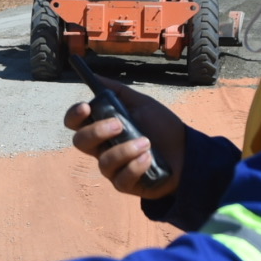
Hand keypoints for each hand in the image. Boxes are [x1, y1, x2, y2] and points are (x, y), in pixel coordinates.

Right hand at [64, 81, 185, 198]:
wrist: (186, 151)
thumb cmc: (161, 127)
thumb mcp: (142, 104)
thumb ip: (119, 92)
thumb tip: (96, 77)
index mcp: (102, 127)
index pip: (76, 123)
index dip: (74, 115)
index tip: (86, 107)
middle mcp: (102, 148)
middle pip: (80, 142)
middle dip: (97, 131)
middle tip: (119, 124)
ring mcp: (112, 168)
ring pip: (104, 162)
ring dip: (125, 150)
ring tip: (147, 142)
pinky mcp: (125, 184)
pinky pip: (121, 178)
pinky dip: (135, 166)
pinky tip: (148, 158)